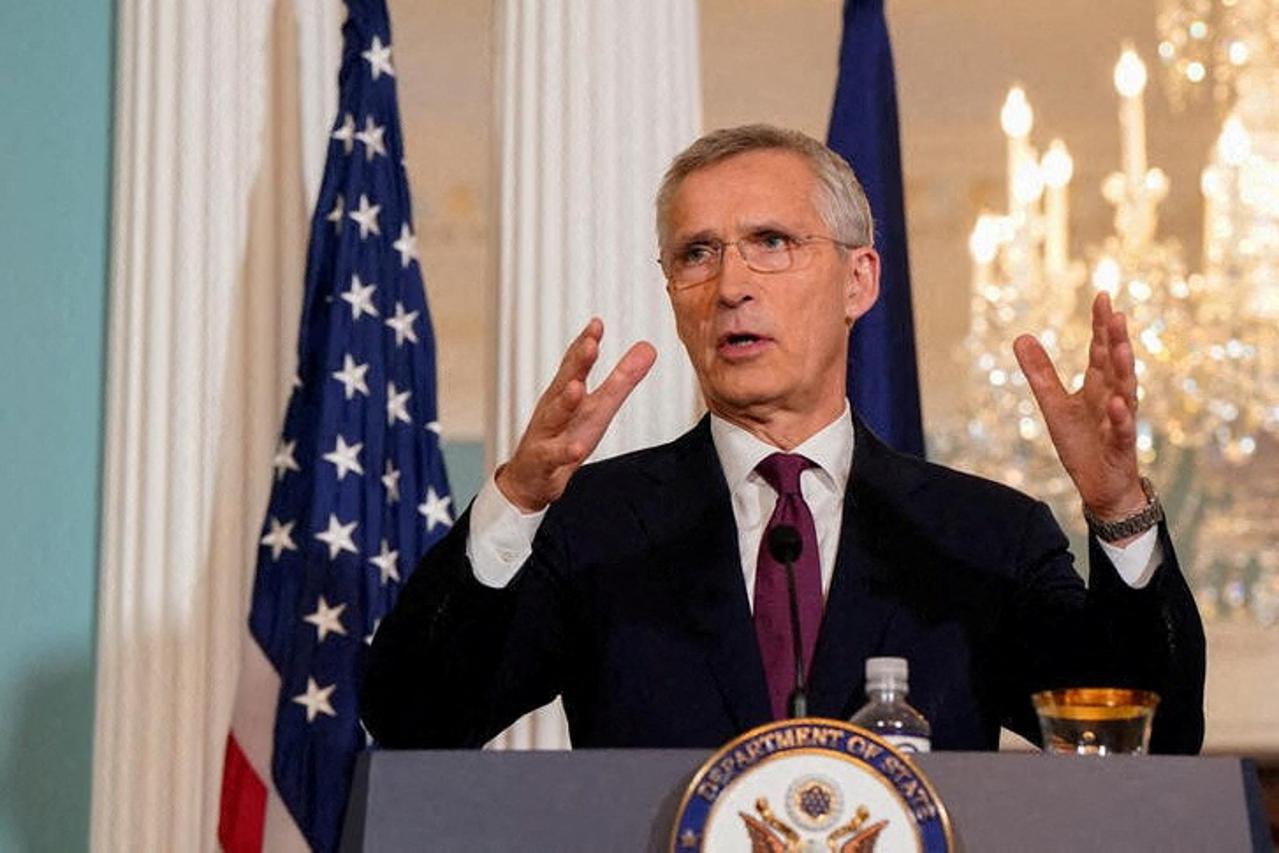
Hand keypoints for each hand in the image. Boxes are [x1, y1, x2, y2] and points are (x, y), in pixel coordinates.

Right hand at [496, 318, 656, 512]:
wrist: (531, 478)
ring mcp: (546, 434)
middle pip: (564, 382)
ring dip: (566, 401)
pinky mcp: (544, 463)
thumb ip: (622, 379)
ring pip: (554, 416)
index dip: (585, 343)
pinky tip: (577, 448)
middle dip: (577, 363)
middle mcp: (553, 409)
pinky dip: (564, 452)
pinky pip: (553, 456)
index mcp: (566, 393)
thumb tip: (649, 347)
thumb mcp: (598, 407)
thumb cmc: (565, 436)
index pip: (574, 364)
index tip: (597, 324)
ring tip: (578, 388)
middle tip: (590, 344)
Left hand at [1013, 292, 1146, 520]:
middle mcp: (1112, 398)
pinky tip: (1118, 403)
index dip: (1101, 326)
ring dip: (1124, 371)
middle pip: (1115, 365)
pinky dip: (1121, 418)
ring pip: (1125, 392)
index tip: (1102, 297)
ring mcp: (1119, 422)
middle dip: (1116, 340)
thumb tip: (1021, 336)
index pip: (1100, 351)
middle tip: (1115, 313)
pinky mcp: (1120, 448)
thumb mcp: (1053, 405)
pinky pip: (1123, 431)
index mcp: (1097, 386)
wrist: (1100, 486)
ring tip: (1120, 348)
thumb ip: (1041, 373)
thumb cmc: (1082, 443)